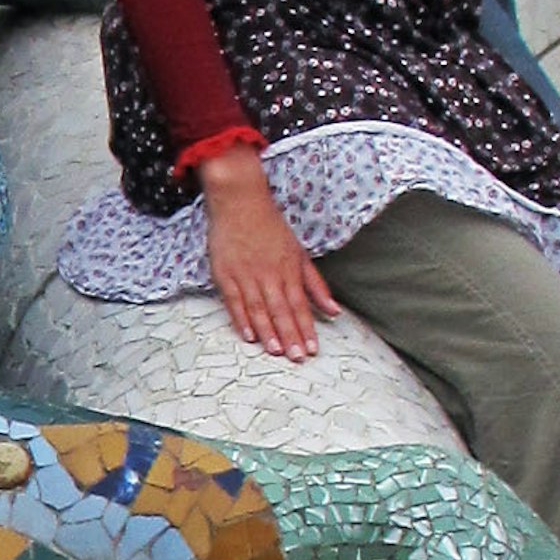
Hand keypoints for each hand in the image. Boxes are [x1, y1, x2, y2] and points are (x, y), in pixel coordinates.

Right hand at [200, 154, 334, 360]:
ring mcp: (246, 274)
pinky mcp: (225, 274)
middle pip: (282, 310)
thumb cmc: (270, 227)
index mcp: (289, 269)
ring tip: (276, 352)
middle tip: (297, 358)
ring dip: (268, 332)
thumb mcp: (300, 253)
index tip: (313, 348)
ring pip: (259, 308)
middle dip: (290, 335)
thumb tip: (334, 310)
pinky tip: (249, 336)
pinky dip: (241, 319)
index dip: (307, 328)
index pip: (301, 304)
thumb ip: (316, 284)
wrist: (239, 201)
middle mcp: (269, 274)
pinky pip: (234, 301)